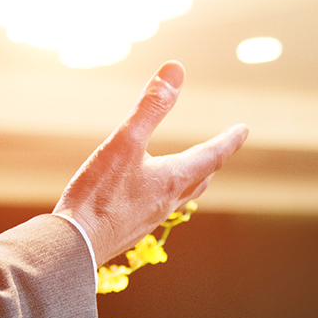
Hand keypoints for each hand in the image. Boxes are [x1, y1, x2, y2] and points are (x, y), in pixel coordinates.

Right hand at [55, 61, 247, 264]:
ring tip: (193, 172)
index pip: (211, 155)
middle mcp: (167, 202)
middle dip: (212, 161)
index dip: (229, 140)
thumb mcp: (124, 141)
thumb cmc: (98, 194)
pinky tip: (148, 197)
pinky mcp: (131, 230)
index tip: (244, 130)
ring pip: (181, 197)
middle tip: (221, 149)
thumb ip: (151, 107)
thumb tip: (175, 70)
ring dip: (192, 180)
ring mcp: (149, 219)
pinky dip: (165, 195)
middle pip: (200, 179)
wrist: (74, 248)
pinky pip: (158, 209)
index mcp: (172, 179)